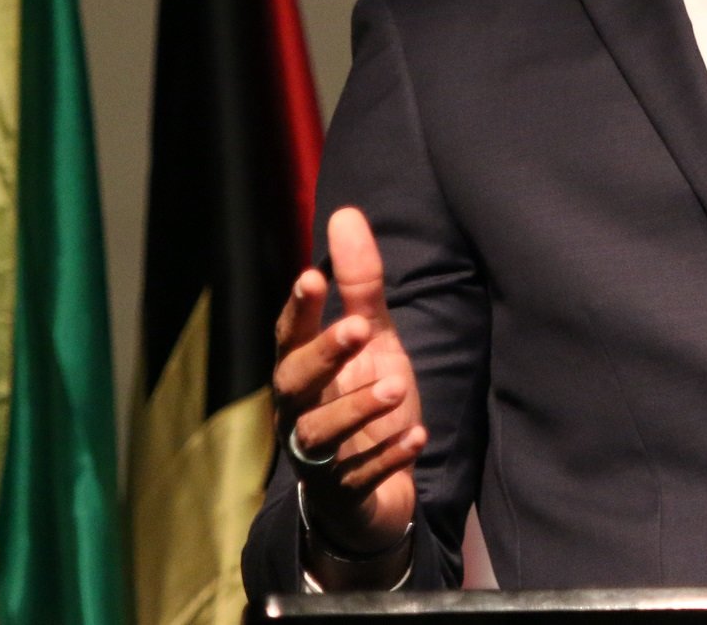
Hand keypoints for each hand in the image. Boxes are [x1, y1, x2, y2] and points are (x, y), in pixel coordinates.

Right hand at [273, 207, 426, 559]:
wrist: (374, 490)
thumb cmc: (364, 399)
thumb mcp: (372, 340)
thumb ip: (359, 284)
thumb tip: (346, 213)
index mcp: (303, 370)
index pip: (289, 336)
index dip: (298, 310)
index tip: (312, 278)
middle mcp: (301, 411)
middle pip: (294, 383)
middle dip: (323, 355)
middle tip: (359, 329)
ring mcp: (319, 457)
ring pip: (321, 435)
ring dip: (357, 410)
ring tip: (396, 387)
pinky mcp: (344, 493)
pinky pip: (359, 478)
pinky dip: (387, 458)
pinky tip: (416, 438)